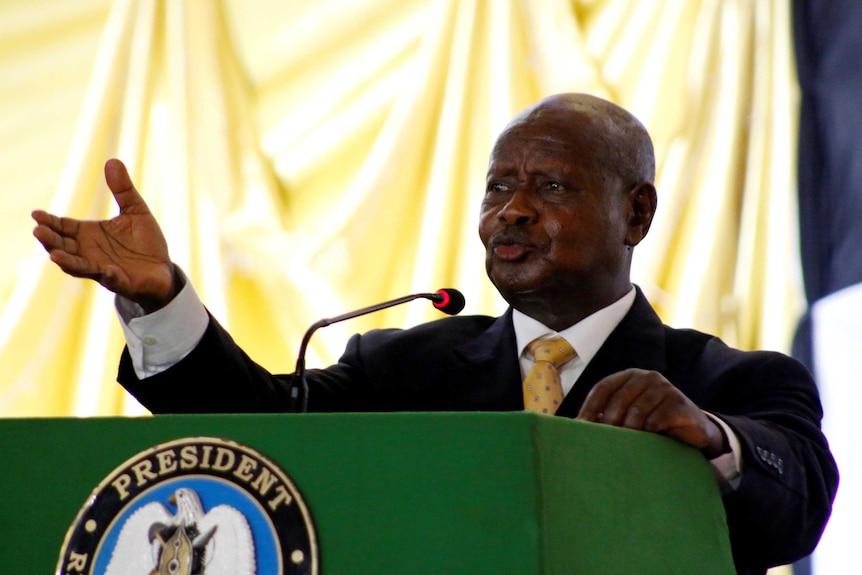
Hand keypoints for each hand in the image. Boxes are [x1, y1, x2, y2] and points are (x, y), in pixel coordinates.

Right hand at [32, 158, 176, 312]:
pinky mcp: (121, 282)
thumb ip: (123, 190)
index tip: (36, 214)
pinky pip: (112, 280)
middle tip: (38, 231)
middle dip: (50, 240)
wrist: (162, 268)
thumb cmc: (144, 241)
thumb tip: (113, 160)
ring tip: (56, 256)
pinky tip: (108, 270)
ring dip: (67, 262)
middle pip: (62, 247)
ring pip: (78, 267)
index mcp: (89, 234)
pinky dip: (109, 276)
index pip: (63, 227)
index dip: (49, 222)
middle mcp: (89, 252)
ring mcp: (102, 268)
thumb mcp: (135, 210)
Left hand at [576, 368, 727, 457]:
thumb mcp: (630, 415)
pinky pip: (656, 421)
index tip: (579, 425)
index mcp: (630, 376)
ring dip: (628, 431)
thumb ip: (607, 415)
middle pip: (619, 399)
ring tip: (623, 446)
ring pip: (637, 411)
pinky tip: (646, 443)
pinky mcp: (679, 404)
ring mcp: (665, 388)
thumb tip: (575, 425)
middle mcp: (647, 377)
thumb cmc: (654, 421)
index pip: (603, 387)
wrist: (694, 430)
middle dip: (608, 422)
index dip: (589, 406)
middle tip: (602, 441)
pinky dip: (647, 434)